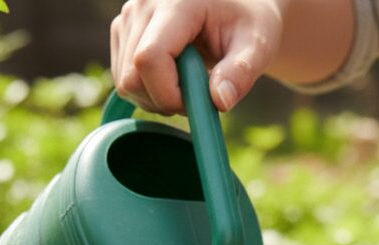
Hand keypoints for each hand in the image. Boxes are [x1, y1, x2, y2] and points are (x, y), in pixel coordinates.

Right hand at [111, 0, 285, 113]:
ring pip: (125, 82)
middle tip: (197, 94)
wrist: (236, 9)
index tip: (198, 101)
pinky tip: (172, 78)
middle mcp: (143, 5)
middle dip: (165, 100)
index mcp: (176, 2)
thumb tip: (220, 101)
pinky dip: (148, 91)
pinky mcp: (122, 31)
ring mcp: (128, 17)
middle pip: (132, 76)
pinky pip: (124, 79)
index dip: (169, 94)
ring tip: (188, 83)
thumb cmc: (248, 27)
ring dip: (156, 98)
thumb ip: (241, 73)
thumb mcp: (257, 48)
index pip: (149, 59)